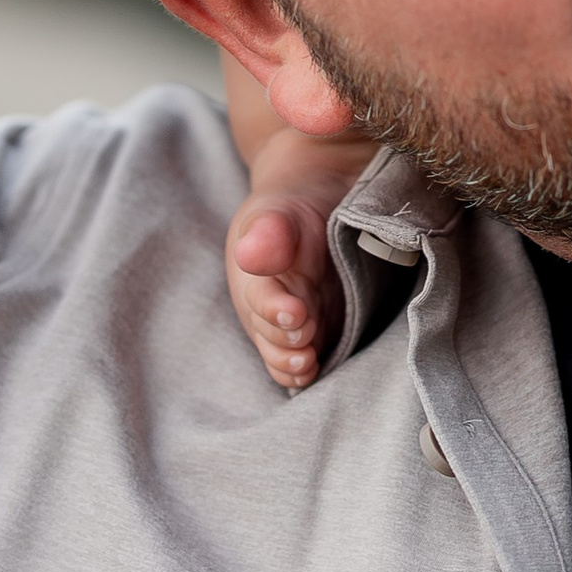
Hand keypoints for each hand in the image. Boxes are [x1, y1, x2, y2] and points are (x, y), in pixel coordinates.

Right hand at [227, 125, 378, 391]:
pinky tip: (317, 369)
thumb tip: (251, 255)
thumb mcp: (283, 209)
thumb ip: (270, 230)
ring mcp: (288, 324)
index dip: (274, 310)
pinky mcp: (315, 334)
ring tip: (308, 362)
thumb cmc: (297, 205)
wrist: (320, 201)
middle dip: (285, 341)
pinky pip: (302, 361)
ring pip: (282, 355)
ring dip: (292, 364)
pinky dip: (305, 370)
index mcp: (252, 275)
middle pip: (269, 334)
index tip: (296, 313)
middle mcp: (264, 306)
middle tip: (307, 338)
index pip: (258, 299)